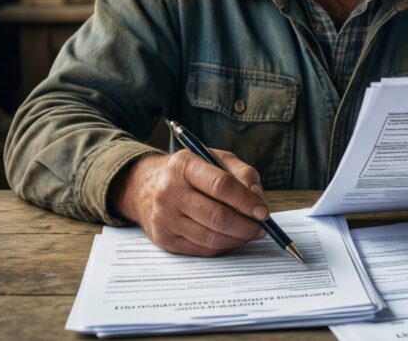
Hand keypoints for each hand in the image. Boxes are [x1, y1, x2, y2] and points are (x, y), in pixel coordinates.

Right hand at [110, 149, 269, 256]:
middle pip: (217, 216)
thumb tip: (259, 203)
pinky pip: (202, 249)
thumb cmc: (190, 172)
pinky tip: (231, 238)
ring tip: (250, 233)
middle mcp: (169, 191)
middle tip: (261, 228)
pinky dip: (223, 246)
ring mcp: (165, 218)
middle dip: (246, 226)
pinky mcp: (165, 239)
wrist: (144, 186)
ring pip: (211, 237)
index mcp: (184, 165)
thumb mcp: (215, 159)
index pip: (221, 185)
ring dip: (237, 239)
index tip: (263, 212)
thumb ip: (242, 175)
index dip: (246, 201)